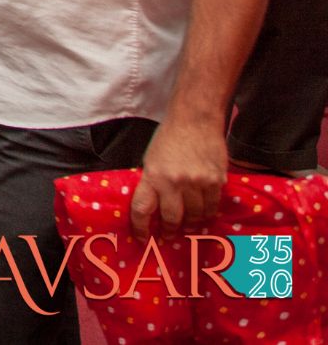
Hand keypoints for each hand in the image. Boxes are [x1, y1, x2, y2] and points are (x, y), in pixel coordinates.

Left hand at [130, 119, 227, 237]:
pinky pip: (213, 206)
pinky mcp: (216, 181)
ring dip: (191, 224)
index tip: (142, 238)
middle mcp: (175, 182)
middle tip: (168, 236)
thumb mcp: (151, 159)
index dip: (141, 228)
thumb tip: (155, 207)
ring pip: (196, 215)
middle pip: (173, 218)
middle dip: (170, 230)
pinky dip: (208, 214)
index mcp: (153, 176)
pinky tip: (204, 216)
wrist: (194, 119)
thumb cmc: (169, 138)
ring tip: (188, 227)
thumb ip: (153, 182)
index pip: (142, 209)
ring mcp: (198, 183)